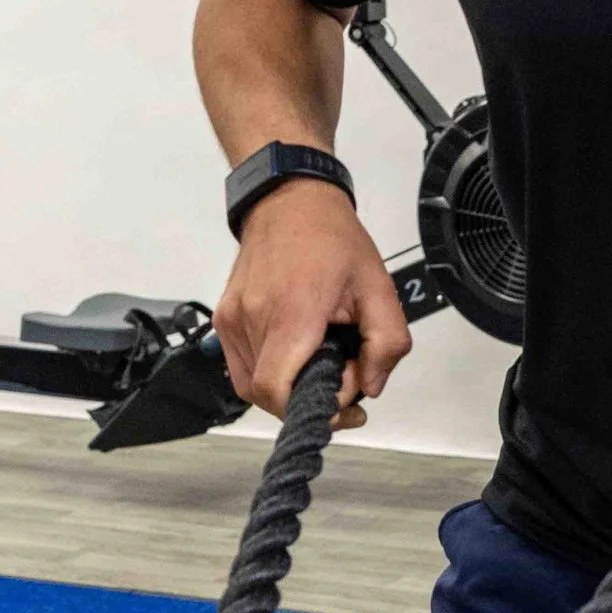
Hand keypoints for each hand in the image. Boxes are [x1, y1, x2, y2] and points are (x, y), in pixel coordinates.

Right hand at [216, 183, 410, 428]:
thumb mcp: (379, 288)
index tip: (342, 402)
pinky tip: (297, 353)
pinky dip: (271, 373)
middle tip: (341, 378)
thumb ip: (386, 344)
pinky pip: (243, 368)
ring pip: (254, 387)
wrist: (290, 202)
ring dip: (289, 387)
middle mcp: (253, 318)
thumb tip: (370, 387)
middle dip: (308, 400)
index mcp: (292, 312)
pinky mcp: (224, 319)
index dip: (310, 410)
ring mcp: (233, 320)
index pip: (277, 391)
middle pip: (270, 395)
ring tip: (319, 360)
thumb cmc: (331, 239)